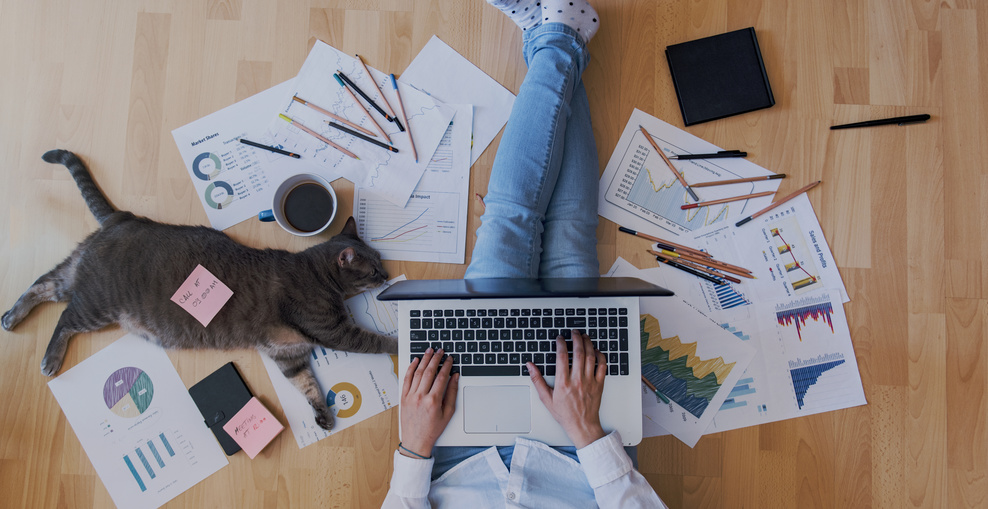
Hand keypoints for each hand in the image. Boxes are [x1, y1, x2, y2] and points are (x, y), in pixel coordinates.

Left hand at [399, 348, 457, 457]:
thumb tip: (454, 377)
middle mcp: (420, 397)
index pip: (441, 377)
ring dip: (424, 360)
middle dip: (435, 359)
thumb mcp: (448, 413)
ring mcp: (410, 396)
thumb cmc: (433, 429)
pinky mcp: (403, 397)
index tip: (449, 359)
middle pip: (429, 372)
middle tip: (440, 350)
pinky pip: (406, 379)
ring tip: (429, 351)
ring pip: (417, 373)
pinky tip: (415, 361)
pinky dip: (411, 368)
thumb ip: (452, 393)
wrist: (416, 441)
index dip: (446, 365)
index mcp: (433, 401)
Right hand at [528, 330, 606, 447]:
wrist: (582, 425)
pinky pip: (602, 366)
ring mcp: (590, 382)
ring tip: (584, 336)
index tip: (560, 338)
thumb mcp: (546, 398)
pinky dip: (600, 356)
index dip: (561, 344)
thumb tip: (530, 366)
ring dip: (588, 344)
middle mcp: (577, 380)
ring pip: (591, 357)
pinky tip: (596, 350)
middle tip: (573, 332)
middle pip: (578, 353)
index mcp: (563, 383)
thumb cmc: (565, 414)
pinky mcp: (599, 384)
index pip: (562, 357)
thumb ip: (537, 380)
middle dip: (576, 338)